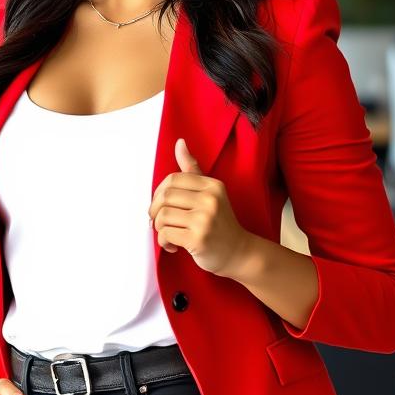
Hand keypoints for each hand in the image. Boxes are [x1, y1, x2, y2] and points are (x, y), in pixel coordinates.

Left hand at [147, 137, 252, 277]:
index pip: (172, 179)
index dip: (159, 192)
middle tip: (159, 222)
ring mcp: (205, 220)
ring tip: (169, 234)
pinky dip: (164, 242)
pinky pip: (166, 234)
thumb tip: (179, 142)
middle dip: (155, 211)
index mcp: (212, 185)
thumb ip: (192, 169)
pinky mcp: (199, 239)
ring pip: (162, 216)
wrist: (239, 252)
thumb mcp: (210, 192)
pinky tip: (174, 246)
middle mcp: (210, 199)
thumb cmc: (219, 222)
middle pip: (164, 197)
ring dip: (159, 228)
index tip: (161, 205)